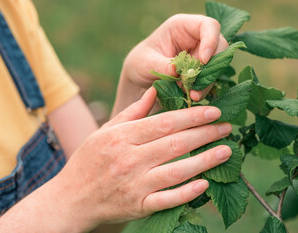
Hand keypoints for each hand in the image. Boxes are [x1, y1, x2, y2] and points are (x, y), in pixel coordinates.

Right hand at [54, 87, 231, 231]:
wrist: (71, 198)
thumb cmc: (89, 160)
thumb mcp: (105, 131)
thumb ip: (132, 112)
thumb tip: (155, 91)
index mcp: (121, 137)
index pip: (164, 122)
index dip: (192, 116)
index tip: (214, 110)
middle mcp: (129, 159)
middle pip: (175, 143)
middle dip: (205, 133)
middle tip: (226, 126)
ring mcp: (134, 184)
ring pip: (177, 170)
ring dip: (205, 160)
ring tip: (226, 150)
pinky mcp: (137, 206)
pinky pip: (167, 199)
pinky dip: (187, 192)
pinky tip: (205, 183)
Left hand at [121, 14, 227, 100]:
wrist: (140, 81)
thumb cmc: (140, 64)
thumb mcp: (145, 63)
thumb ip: (162, 65)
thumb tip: (178, 70)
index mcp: (182, 26)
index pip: (208, 26)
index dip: (211, 41)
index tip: (204, 60)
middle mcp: (196, 39)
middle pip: (219, 47)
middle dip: (210, 67)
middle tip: (195, 84)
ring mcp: (201, 56)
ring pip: (216, 67)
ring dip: (206, 82)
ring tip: (191, 95)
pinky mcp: (202, 73)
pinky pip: (210, 80)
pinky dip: (203, 89)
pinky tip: (191, 96)